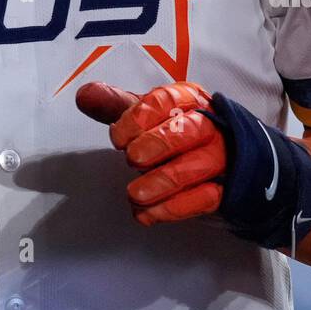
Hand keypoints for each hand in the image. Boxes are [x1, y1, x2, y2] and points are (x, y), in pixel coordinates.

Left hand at [76, 81, 224, 225]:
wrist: (226, 156)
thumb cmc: (178, 129)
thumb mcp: (149, 113)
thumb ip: (116, 105)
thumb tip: (84, 95)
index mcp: (187, 99)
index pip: (164, 101)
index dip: (137, 119)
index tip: (117, 137)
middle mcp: (208, 124)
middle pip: (187, 130)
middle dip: (155, 145)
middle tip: (132, 159)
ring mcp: (220, 156)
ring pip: (194, 167)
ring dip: (161, 183)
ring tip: (135, 194)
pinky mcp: (224, 187)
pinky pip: (203, 199)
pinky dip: (172, 209)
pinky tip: (147, 214)